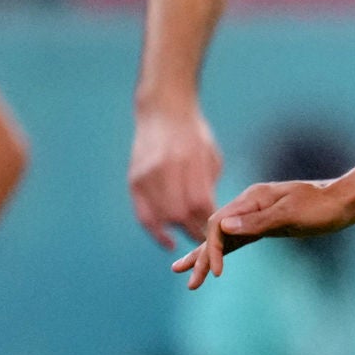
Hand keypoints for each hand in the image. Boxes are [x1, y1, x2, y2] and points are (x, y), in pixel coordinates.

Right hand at [128, 104, 222, 250]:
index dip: (210, 222)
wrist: (163, 113)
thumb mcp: (211, 157)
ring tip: (192, 240)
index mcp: (189, 161)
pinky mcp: (133, 181)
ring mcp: (145, 175)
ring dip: (178, 232)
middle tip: (209, 241)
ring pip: (160, 216)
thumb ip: (208, 187)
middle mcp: (164, 169)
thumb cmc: (196, 137)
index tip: (221, 233)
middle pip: (179, 213)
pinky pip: (142, 214)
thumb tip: (212, 218)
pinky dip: (155, 231)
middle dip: (196, 231)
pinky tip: (168, 240)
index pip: (200, 203)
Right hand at [175, 175, 354, 288]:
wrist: (347, 199)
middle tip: (187, 280)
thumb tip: (223, 228)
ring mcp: (257, 215)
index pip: (219, 224)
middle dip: (201, 257)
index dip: (213, 249)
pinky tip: (215, 263)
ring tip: (190, 276)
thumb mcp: (291, 215)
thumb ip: (257, 222)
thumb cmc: (323, 206)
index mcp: (252, 198)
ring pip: (226, 238)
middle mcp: (250, 205)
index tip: (216, 272)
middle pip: (217, 232)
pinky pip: (240, 240)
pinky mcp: (267, 225)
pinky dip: (226, 252)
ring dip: (208, 256)